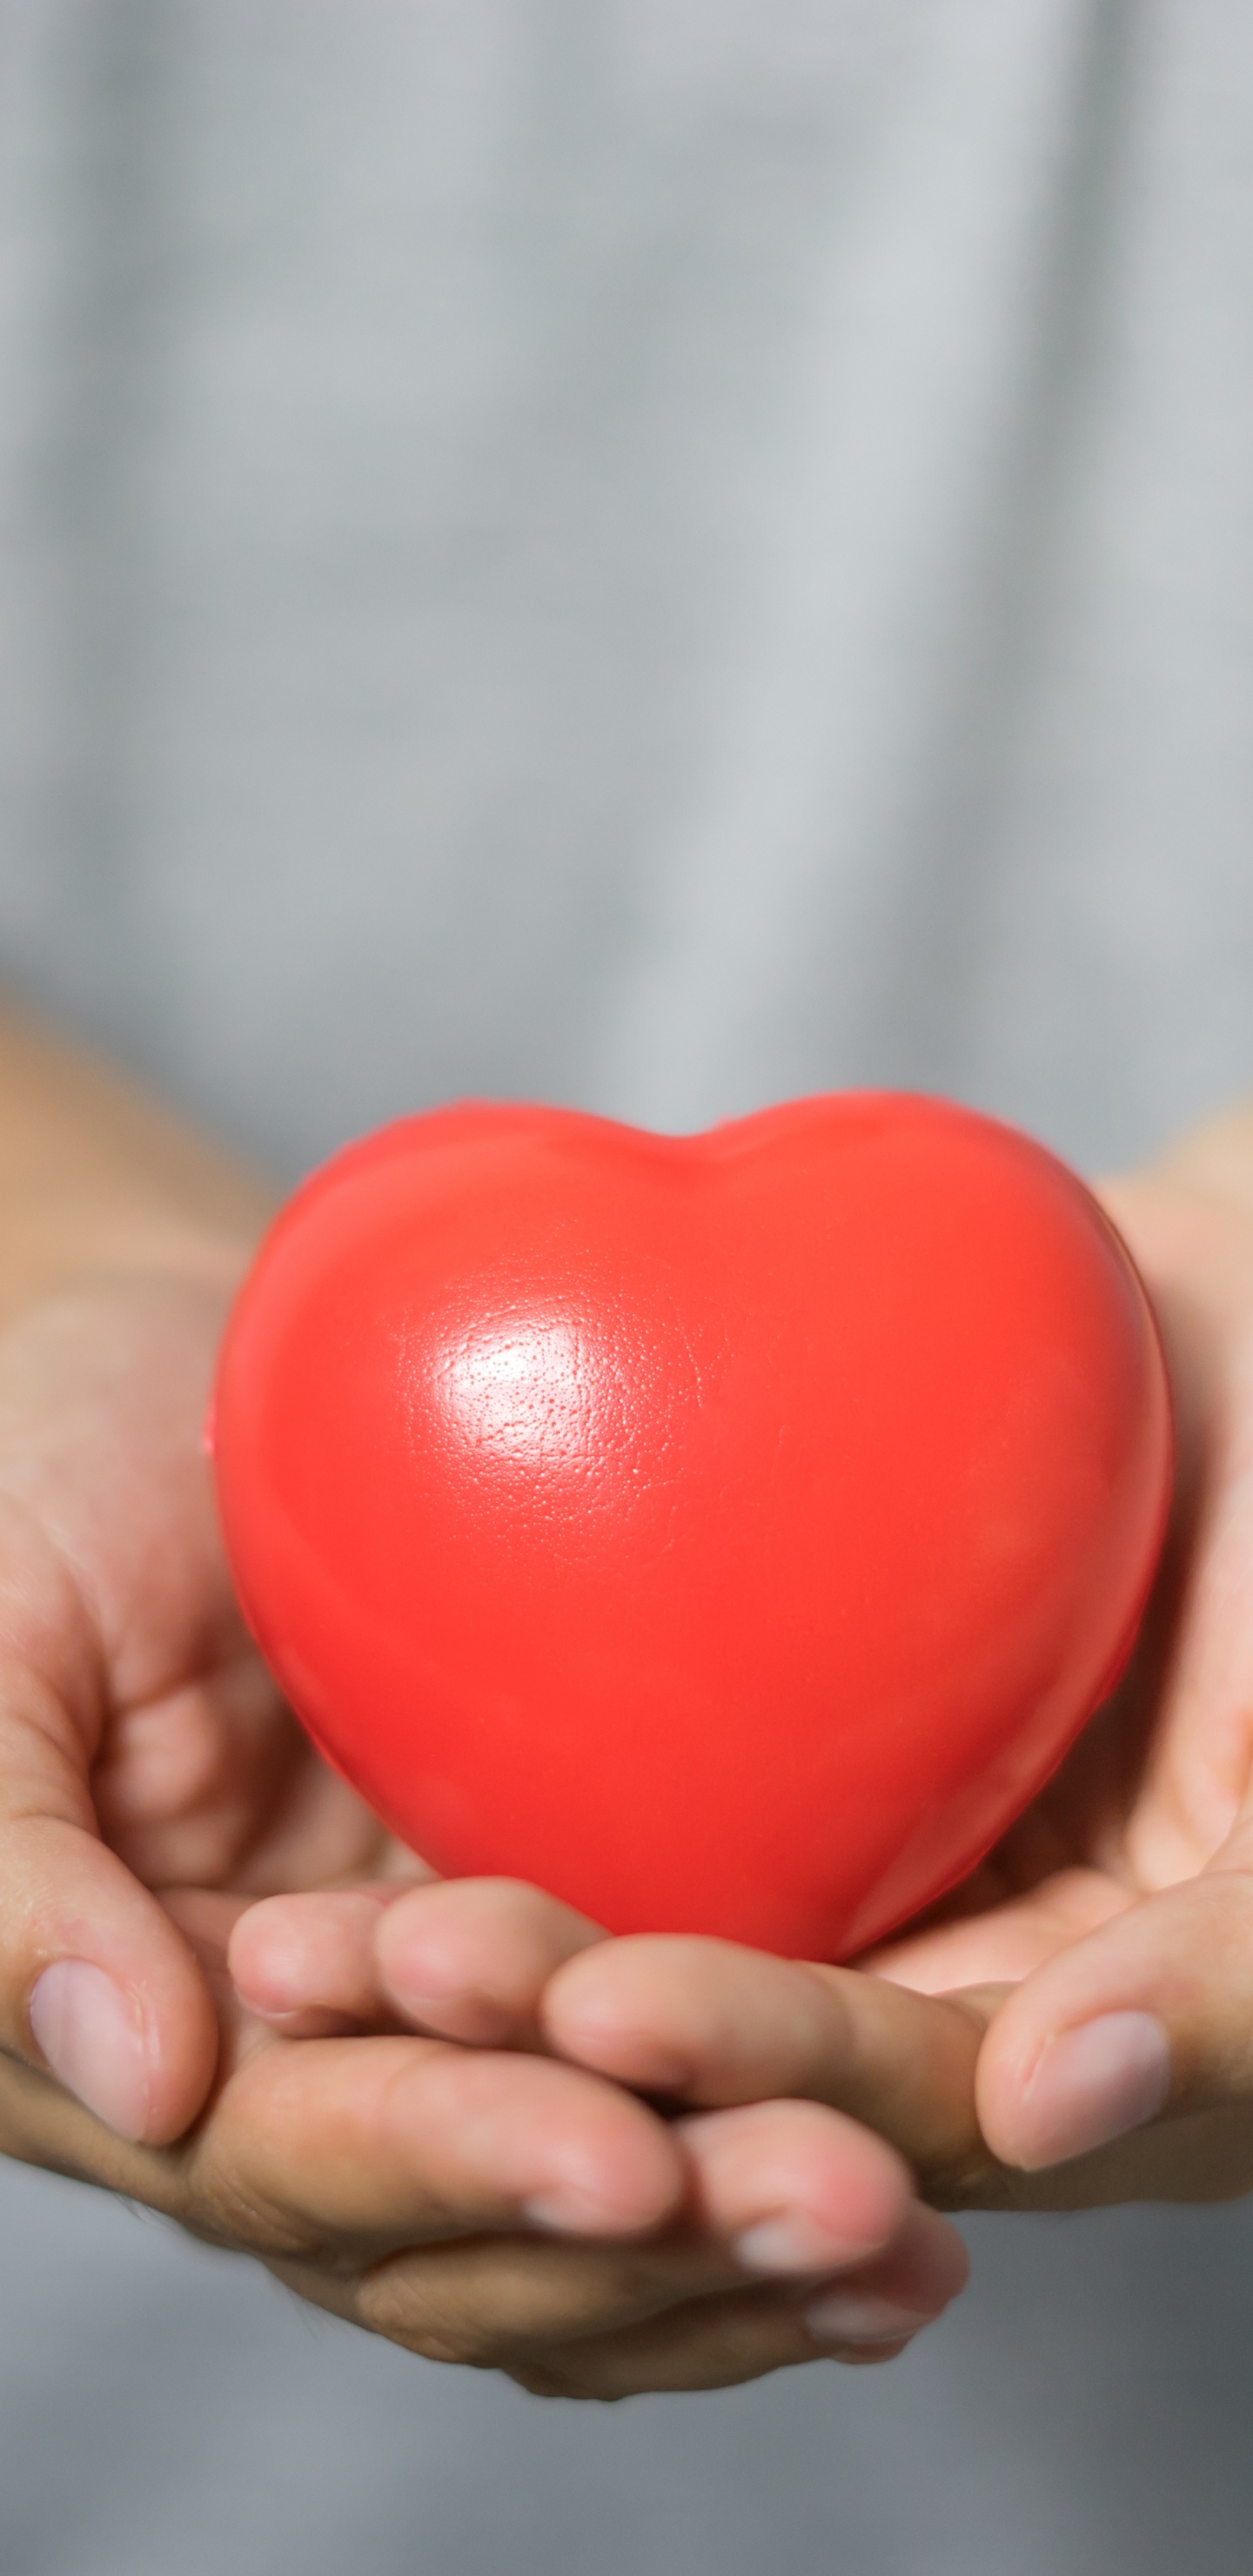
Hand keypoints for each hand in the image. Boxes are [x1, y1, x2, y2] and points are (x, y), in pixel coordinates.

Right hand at [0, 1265, 965, 2396]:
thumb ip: (12, 1875)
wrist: (198, 1378)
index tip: (624, 2158)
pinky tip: (917, 2191)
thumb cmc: (44, 1475)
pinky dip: (767, 2139)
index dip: (454, 2159)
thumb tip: (145, 2080)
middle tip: (843, 2202)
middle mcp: (295, 2069)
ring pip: (584, 2196)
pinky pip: (662, 2078)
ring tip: (901, 2232)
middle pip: (472, 2226)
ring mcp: (435, 2018)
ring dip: (737, 2237)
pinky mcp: (556, 1936)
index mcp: (142, 2028)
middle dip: (650, 2235)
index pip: (296, 2155)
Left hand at [237, 1108, 1252, 2215]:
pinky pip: (620, 1823)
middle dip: (545, 2051)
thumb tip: (1044, 2104)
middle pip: (723, 2067)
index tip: (602, 2003)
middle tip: (370, 1973)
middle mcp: (945, 2009)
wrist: (1242, 1357)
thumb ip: (1239, 1980)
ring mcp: (854, 1893)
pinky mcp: (773, 1783)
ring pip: (642, 1963)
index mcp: (1082, 2065)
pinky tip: (352, 1840)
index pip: (890, 2106)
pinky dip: (498, 1842)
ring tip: (301, 1947)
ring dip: (479, 1979)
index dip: (755, 2064)